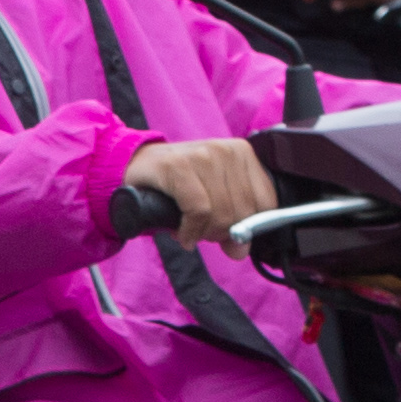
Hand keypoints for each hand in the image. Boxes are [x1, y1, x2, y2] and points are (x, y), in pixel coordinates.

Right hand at [125, 135, 278, 237]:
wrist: (134, 167)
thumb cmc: (176, 184)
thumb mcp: (212, 200)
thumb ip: (233, 224)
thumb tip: (241, 250)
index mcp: (243, 153)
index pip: (266, 204)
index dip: (248, 227)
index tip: (226, 232)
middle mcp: (226, 150)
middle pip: (243, 212)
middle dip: (222, 232)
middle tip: (202, 231)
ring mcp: (202, 155)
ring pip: (221, 213)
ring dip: (203, 233)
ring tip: (190, 230)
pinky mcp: (178, 166)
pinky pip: (198, 211)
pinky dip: (190, 231)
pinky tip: (182, 234)